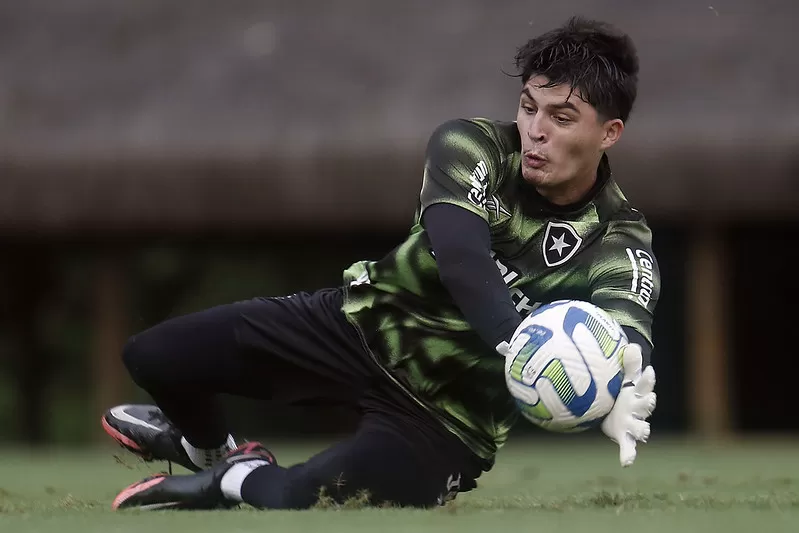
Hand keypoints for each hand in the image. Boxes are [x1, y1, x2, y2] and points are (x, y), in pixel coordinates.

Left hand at [600, 343, 656, 466]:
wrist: (615, 409)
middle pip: (647, 406)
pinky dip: (629, 455)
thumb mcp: (623, 377)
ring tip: (644, 432)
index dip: (648, 378)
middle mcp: (639, 409)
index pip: (644, 384)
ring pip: (642, 428)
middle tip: (649, 399)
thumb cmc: (619, 390)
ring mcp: (633, 424)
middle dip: (649, 403)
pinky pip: (629, 448)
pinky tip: (626, 462)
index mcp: (638, 393)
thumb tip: (632, 345)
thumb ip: (628, 364)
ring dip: (643, 430)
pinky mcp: (626, 436)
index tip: (649, 371)